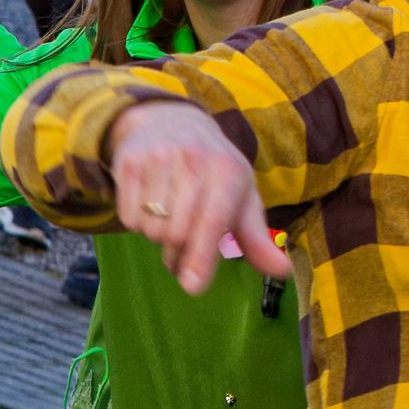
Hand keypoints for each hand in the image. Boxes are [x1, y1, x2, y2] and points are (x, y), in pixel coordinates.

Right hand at [106, 97, 282, 292]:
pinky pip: (127, 216)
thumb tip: (282, 271)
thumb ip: (257, 237)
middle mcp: (194, 160)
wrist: (170, 121)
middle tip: (183, 240)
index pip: (212, 223)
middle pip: (176, 233)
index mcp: (229, 171)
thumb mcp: (241, 196)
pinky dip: (136, 222)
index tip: (192, 287)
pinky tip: (147, 205)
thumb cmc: (213, 169)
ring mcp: (158, 158)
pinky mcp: (129, 161)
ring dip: (157, 235)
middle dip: (178, 249)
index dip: (201, 257)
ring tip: (166, 217)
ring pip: (150, 227)